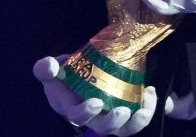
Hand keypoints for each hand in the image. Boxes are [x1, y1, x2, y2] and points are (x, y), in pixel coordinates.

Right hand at [32, 56, 157, 135]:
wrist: (78, 75)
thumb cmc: (63, 76)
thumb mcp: (51, 69)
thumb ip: (46, 68)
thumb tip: (50, 66)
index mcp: (72, 109)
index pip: (77, 117)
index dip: (86, 113)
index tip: (96, 102)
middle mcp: (92, 118)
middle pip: (103, 128)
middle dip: (113, 122)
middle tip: (123, 111)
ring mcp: (110, 117)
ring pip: (124, 129)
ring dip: (136, 123)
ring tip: (143, 111)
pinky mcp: (124, 111)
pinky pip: (137, 117)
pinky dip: (146, 108)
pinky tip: (149, 91)